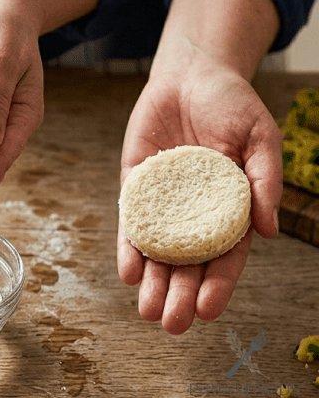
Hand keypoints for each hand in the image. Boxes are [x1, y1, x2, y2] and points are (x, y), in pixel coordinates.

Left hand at [117, 64, 281, 333]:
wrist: (191, 73)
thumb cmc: (233, 104)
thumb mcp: (260, 137)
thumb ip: (264, 181)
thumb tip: (269, 231)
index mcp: (232, 209)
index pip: (227, 256)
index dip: (219, 284)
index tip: (208, 310)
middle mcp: (197, 213)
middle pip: (189, 263)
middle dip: (180, 295)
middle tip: (171, 324)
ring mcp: (165, 203)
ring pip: (158, 252)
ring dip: (153, 283)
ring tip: (147, 310)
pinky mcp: (135, 187)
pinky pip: (131, 223)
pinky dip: (129, 248)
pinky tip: (128, 271)